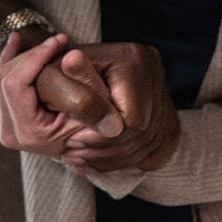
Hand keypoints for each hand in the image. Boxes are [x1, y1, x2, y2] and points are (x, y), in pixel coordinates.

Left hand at [0, 31, 121, 155]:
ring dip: (19, 54)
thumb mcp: (100, 102)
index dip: (36, 56)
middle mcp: (11, 134)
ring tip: (38, 37)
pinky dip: (12, 62)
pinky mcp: (7, 122)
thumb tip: (72, 55)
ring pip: (2, 79)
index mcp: (31, 132)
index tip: (60, 39)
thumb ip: (86, 78)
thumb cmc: (100, 124)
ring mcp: (6, 128)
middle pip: (6, 79)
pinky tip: (17, 41)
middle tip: (58, 39)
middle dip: (30, 53)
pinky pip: (2, 85)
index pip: (16, 83)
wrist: (95, 146)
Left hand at [54, 42, 179, 175]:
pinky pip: (159, 149)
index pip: (132, 118)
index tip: (73, 142)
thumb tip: (95, 99)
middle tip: (73, 155)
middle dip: (106, 152)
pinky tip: (104, 162)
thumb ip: (74, 93)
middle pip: (143, 132)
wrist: (70, 72)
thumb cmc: (56, 75)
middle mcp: (154, 71)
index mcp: (131, 58)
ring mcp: (164, 91)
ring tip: (82, 160)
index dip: (102, 139)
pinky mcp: (167, 110)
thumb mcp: (54, 78)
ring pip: (150, 143)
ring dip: (115, 160)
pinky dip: (131, 161)